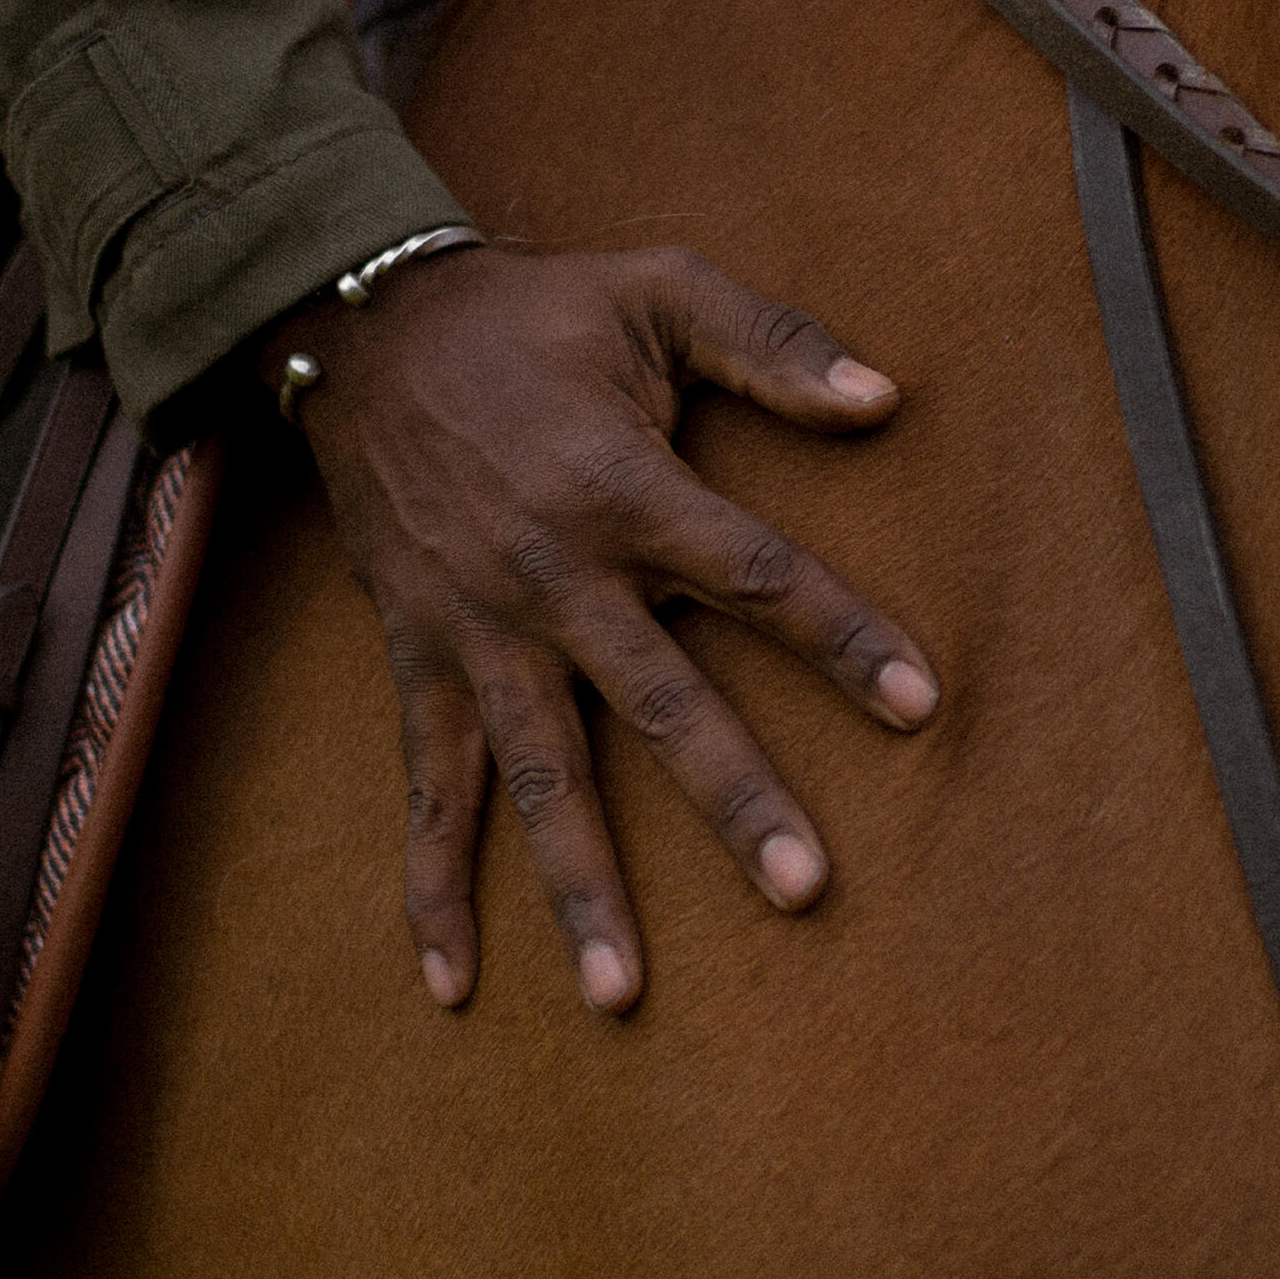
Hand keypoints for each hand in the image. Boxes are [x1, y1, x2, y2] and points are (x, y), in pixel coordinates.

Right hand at [269, 244, 939, 1014]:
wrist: (359, 325)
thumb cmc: (531, 312)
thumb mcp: (655, 285)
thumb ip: (773, 340)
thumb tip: (888, 398)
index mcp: (622, 489)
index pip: (754, 574)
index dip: (839, 637)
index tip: (920, 702)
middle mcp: (554, 578)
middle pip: (660, 704)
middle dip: (732, 798)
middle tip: (803, 887)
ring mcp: (479, 633)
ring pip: (541, 779)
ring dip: (580, 886)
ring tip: (623, 993)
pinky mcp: (420, 659)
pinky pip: (427, 789)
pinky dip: (432, 886)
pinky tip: (453, 982)